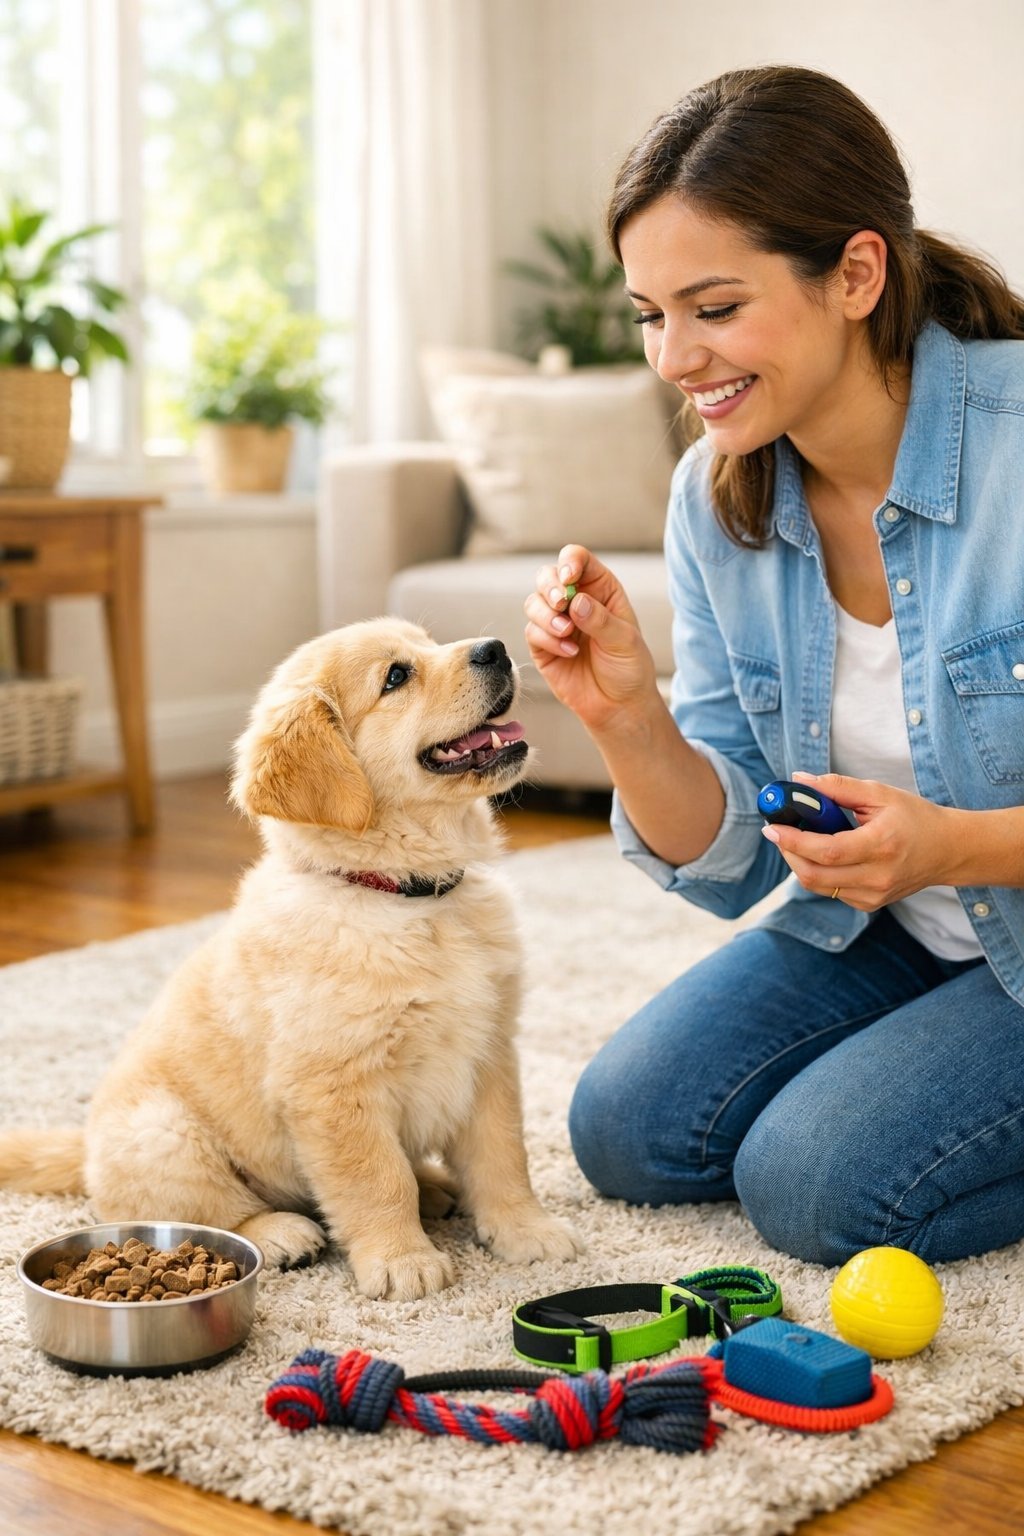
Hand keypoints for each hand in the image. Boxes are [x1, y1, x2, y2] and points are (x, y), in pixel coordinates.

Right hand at [523, 544, 658, 731]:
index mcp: (600, 589)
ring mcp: (556, 622)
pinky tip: (568, 653)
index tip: (569, 577)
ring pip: (533, 602)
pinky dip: (546, 639)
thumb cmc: (628, 668)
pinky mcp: (542, 646)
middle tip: (561, 604)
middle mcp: (575, 601)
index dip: (570, 561)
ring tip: (567, 633)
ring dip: (546, 616)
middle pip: (547, 576)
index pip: (578, 560)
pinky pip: (531, 632)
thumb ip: (601, 620)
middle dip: (550, 588)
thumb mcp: (625, 641)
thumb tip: (577, 602)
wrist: (618, 705)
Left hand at [760, 771, 959, 908]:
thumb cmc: (915, 818)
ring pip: (817, 885)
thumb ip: (837, 787)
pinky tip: (824, 853)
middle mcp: (877, 877)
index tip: (771, 826)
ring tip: (799, 838)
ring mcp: (873, 896)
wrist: (948, 851)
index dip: (793, 841)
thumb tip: (798, 781)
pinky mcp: (869, 904)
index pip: (827, 851)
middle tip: (778, 830)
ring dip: (799, 861)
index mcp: (882, 846)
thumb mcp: (880, 794)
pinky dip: (818, 871)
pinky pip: (830, 890)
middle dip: (788, 852)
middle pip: (814, 875)